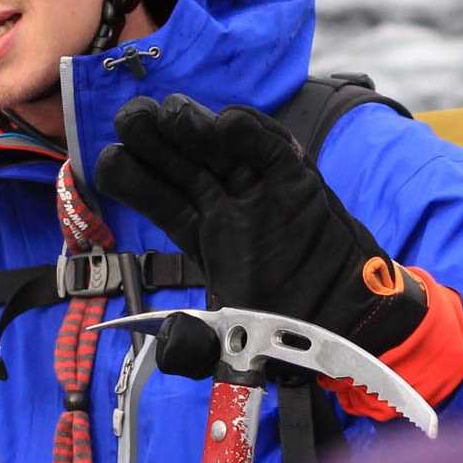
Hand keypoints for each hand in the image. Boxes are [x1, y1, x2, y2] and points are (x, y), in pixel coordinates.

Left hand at [95, 94, 425, 375]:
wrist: (351, 319)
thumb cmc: (288, 330)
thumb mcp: (232, 347)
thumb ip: (198, 349)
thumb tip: (172, 347)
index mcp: (202, 233)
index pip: (159, 198)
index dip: (133, 178)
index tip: (111, 162)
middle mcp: (226, 203)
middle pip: (179, 161)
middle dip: (150, 135)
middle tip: (133, 118)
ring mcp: (260, 188)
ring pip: (218, 145)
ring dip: (192, 123)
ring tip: (172, 114)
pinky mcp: (298, 181)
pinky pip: (270, 148)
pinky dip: (249, 130)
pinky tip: (226, 123)